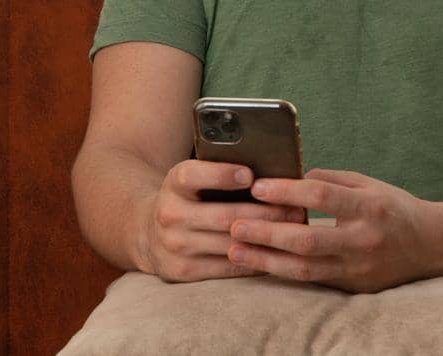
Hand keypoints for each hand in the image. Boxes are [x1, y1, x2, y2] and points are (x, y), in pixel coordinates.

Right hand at [137, 160, 307, 282]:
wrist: (147, 233)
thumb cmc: (187, 198)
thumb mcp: (192, 178)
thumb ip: (220, 171)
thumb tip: (270, 172)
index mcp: (174, 183)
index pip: (194, 175)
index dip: (222, 175)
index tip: (251, 175)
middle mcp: (171, 214)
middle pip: (225, 216)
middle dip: (265, 214)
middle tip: (296, 210)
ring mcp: (175, 245)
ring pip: (230, 243)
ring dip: (266, 239)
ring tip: (293, 232)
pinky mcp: (183, 271)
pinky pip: (227, 266)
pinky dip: (255, 260)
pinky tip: (275, 253)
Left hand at [226, 168, 442, 292]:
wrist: (432, 246)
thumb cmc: (395, 208)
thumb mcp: (369, 184)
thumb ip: (331, 180)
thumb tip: (290, 178)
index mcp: (370, 207)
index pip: (321, 197)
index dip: (287, 191)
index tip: (258, 187)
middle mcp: (364, 240)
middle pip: (307, 239)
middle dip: (266, 232)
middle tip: (234, 224)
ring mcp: (359, 268)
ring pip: (304, 268)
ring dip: (266, 260)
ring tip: (235, 250)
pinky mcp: (354, 287)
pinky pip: (312, 281)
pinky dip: (283, 272)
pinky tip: (260, 264)